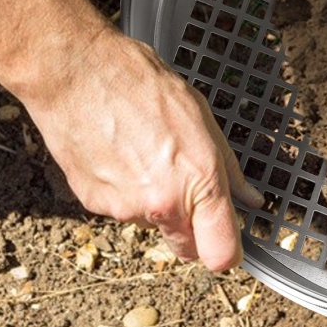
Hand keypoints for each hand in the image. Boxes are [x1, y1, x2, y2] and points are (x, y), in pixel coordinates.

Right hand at [24, 27, 262, 270]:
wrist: (76, 72)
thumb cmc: (140, 84)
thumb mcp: (202, 119)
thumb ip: (229, 169)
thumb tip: (250, 199)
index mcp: (198, 182)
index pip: (222, 254)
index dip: (229, 253)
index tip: (229, 242)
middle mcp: (162, 205)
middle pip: (188, 249)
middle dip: (195, 232)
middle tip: (191, 193)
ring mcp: (124, 208)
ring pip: (154, 225)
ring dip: (157, 204)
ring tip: (147, 155)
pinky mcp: (93, 204)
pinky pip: (122, 210)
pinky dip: (126, 192)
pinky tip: (121, 155)